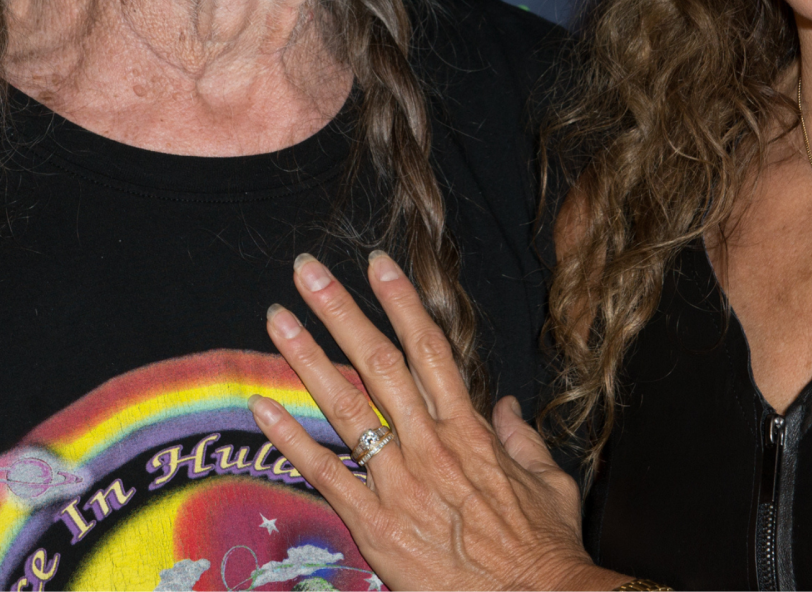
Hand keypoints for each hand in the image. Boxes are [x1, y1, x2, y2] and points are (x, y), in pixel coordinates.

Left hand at [249, 250, 620, 590]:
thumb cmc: (544, 548)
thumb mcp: (549, 482)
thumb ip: (524, 438)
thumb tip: (508, 407)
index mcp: (470, 429)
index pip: (429, 349)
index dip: (401, 301)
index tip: (376, 263)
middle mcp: (430, 445)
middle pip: (378, 363)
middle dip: (340, 310)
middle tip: (307, 271)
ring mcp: (400, 483)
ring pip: (347, 407)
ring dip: (307, 358)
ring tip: (276, 319)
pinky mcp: (377, 526)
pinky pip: (328, 476)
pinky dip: (293, 440)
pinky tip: (262, 407)